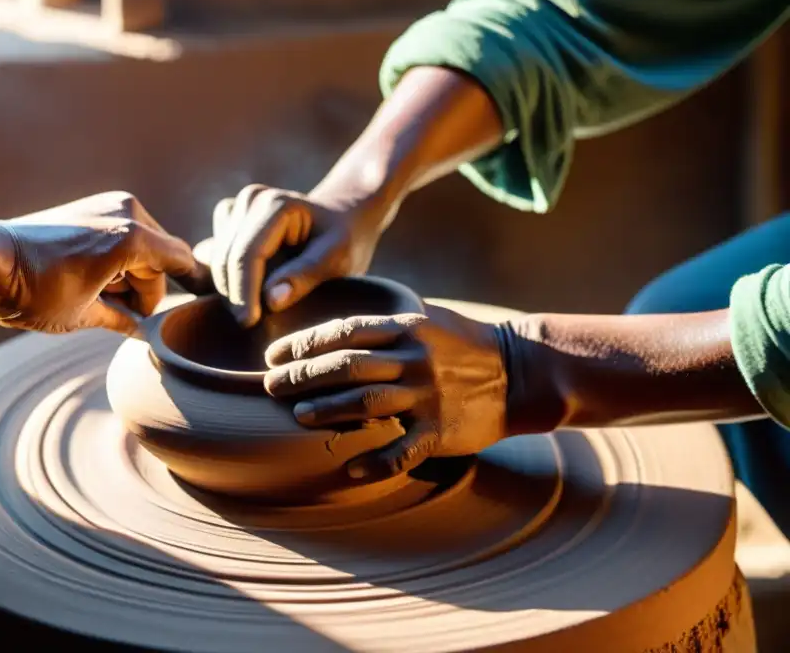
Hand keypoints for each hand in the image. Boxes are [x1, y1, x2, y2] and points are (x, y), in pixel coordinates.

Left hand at [0, 191, 203, 334]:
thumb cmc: (32, 290)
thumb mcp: (84, 315)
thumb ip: (124, 320)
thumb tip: (142, 331)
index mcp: (133, 239)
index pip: (183, 262)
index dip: (194, 286)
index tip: (200, 306)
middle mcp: (126, 213)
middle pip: (160, 260)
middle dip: (146, 291)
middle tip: (121, 318)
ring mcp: (108, 206)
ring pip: (141, 250)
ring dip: (129, 278)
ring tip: (98, 300)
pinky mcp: (91, 208)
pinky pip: (121, 238)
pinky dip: (116, 262)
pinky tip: (92, 282)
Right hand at [203, 184, 385, 325]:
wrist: (344, 217)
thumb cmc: (346, 238)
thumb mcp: (338, 258)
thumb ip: (305, 277)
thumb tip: (270, 302)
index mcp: (276, 205)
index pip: (246, 255)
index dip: (244, 293)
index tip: (250, 323)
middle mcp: (250, 200)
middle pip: (225, 258)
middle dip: (234, 296)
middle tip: (252, 327)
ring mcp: (236, 209)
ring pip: (214, 259)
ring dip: (229, 288)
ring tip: (256, 310)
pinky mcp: (229, 222)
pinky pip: (212, 257)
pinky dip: (225, 279)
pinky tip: (246, 295)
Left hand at [263, 306, 508, 481]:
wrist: (519, 372)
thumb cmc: (461, 344)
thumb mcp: (423, 320)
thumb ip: (380, 327)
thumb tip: (326, 335)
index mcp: (405, 328)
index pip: (343, 332)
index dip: (304, 343)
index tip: (273, 355)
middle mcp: (413, 359)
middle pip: (347, 366)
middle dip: (303, 376)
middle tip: (271, 387)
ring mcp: (427, 395)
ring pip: (367, 403)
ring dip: (328, 410)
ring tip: (298, 416)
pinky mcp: (441, 430)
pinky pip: (403, 450)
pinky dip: (375, 462)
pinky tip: (350, 470)